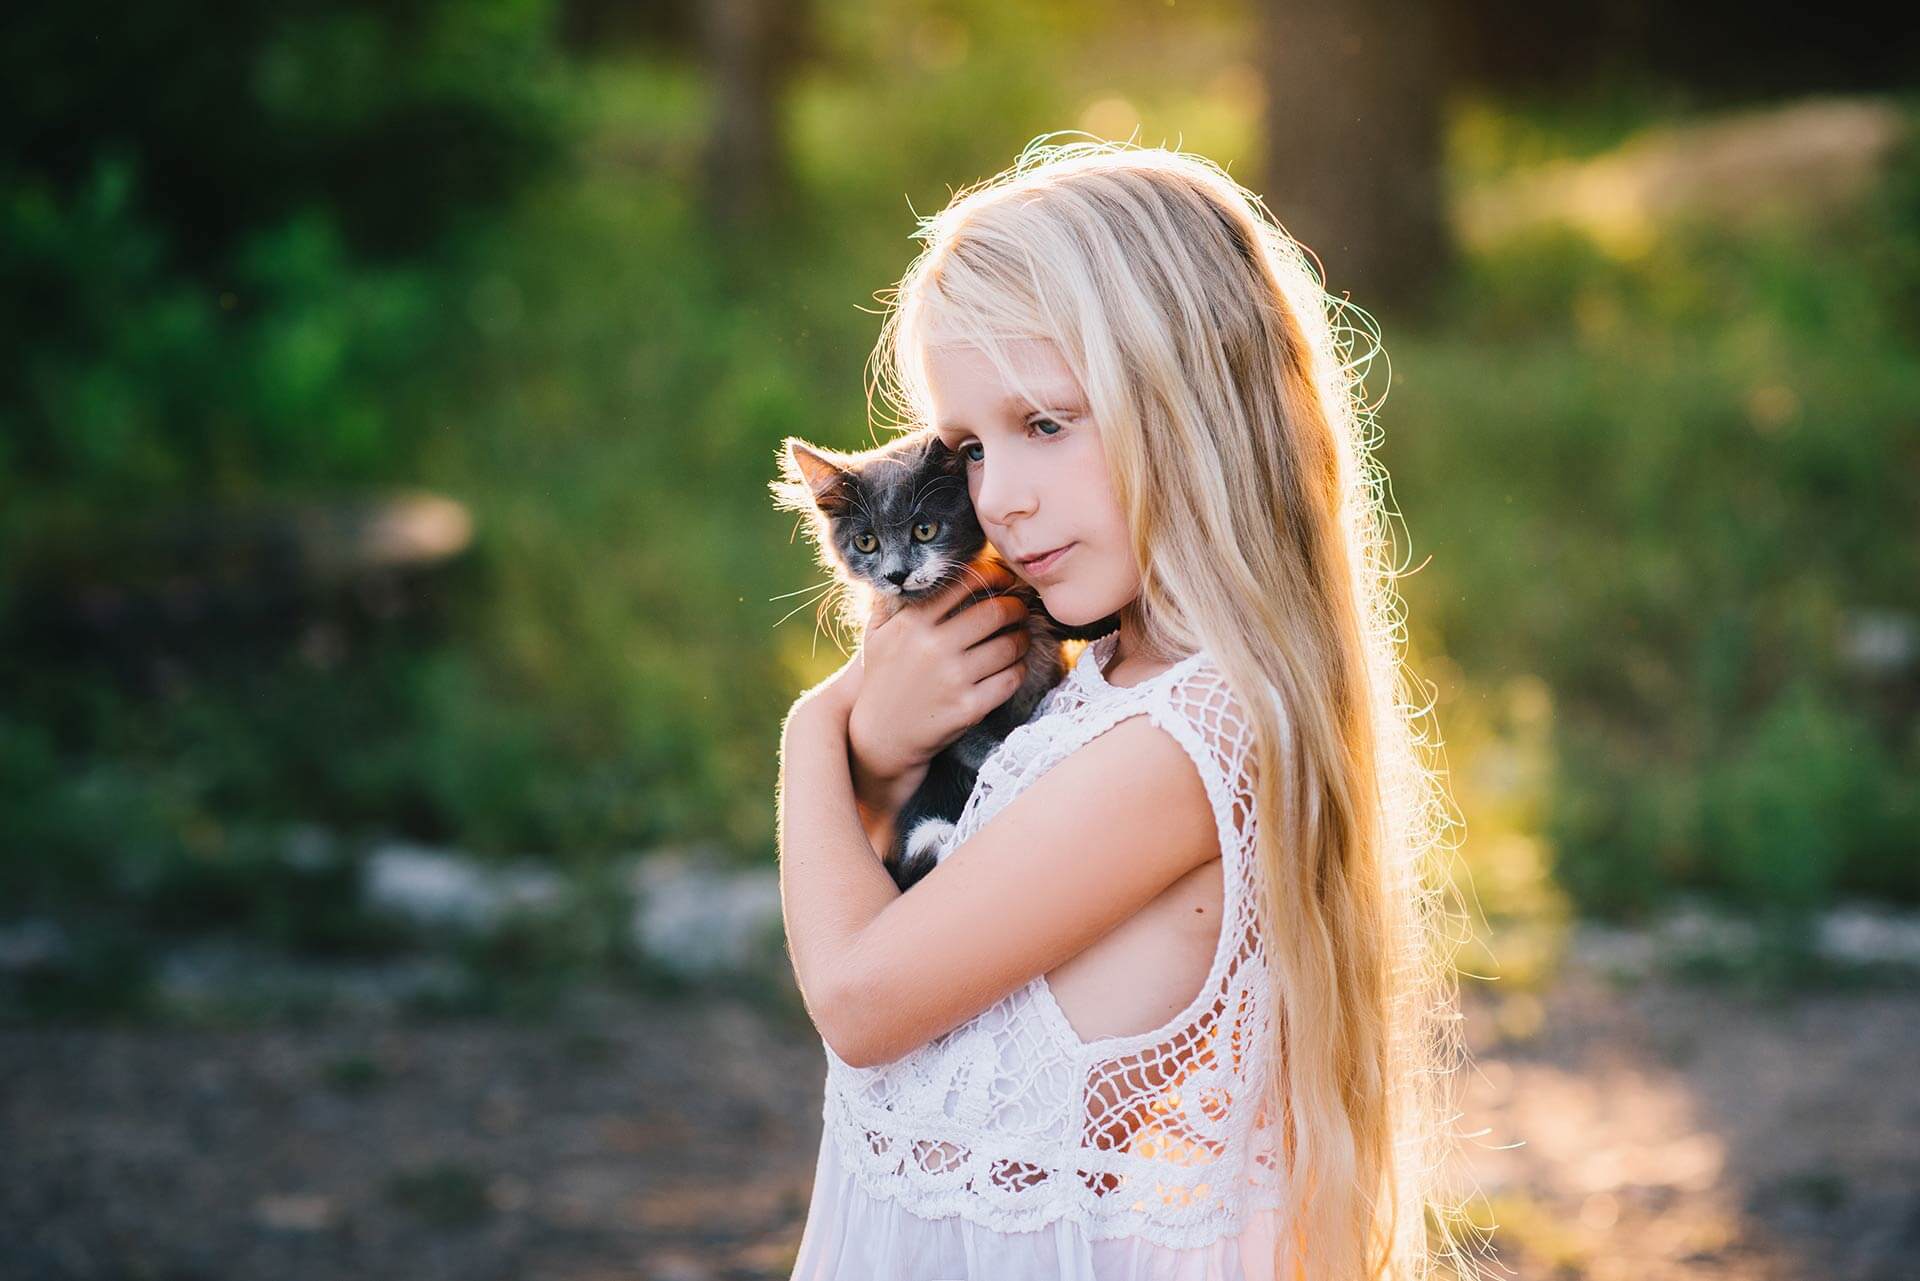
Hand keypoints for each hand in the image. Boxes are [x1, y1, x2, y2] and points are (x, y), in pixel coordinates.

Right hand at [848, 561, 1030, 791]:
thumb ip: (892, 602)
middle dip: (1016, 606)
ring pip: (1009, 645)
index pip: (964, 583)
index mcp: (913, 624)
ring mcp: (953, 679)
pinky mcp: (969, 707)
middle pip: (995, 611)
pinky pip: (1011, 678)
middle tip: (1020, 608)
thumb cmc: (882, 680)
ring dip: (1022, 637)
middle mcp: (934, 647)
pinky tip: (1014, 666)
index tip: (1004, 579)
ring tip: (1020, 636)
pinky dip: (1019, 668)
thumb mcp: (876, 636)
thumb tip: (916, 572)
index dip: (993, 575)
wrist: (881, 736)